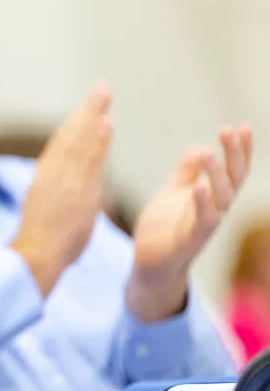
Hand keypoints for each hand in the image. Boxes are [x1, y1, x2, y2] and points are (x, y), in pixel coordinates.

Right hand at [10, 84, 112, 295]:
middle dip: (87, 111)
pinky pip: (88, 158)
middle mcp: (55, 174)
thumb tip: (82, 203)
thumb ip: (66, 204)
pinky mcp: (77, 188)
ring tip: (104, 95)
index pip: (64, 148)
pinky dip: (96, 139)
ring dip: (93, 115)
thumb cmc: (40, 246)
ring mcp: (66, 179)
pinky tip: (105, 123)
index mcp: (46, 181)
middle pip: (72, 136)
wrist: (37, 255)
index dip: (76, 126)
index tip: (88, 112)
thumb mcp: (48, 218)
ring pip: (81, 140)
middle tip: (100, 88)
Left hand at [128, 124, 252, 319]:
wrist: (149, 265)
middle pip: (233, 180)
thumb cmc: (165, 228)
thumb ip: (186, 174)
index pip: (233, 170)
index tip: (242, 126)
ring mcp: (205, 227)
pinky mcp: (189, 242)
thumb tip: (198, 148)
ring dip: (217, 176)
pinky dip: (203, 205)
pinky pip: (202, 223)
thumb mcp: (173, 194)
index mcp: (212, 198)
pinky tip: (200, 187)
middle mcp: (215, 211)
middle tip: (228, 130)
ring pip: (221, 199)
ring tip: (210, 154)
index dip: (240, 150)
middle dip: (234, 155)